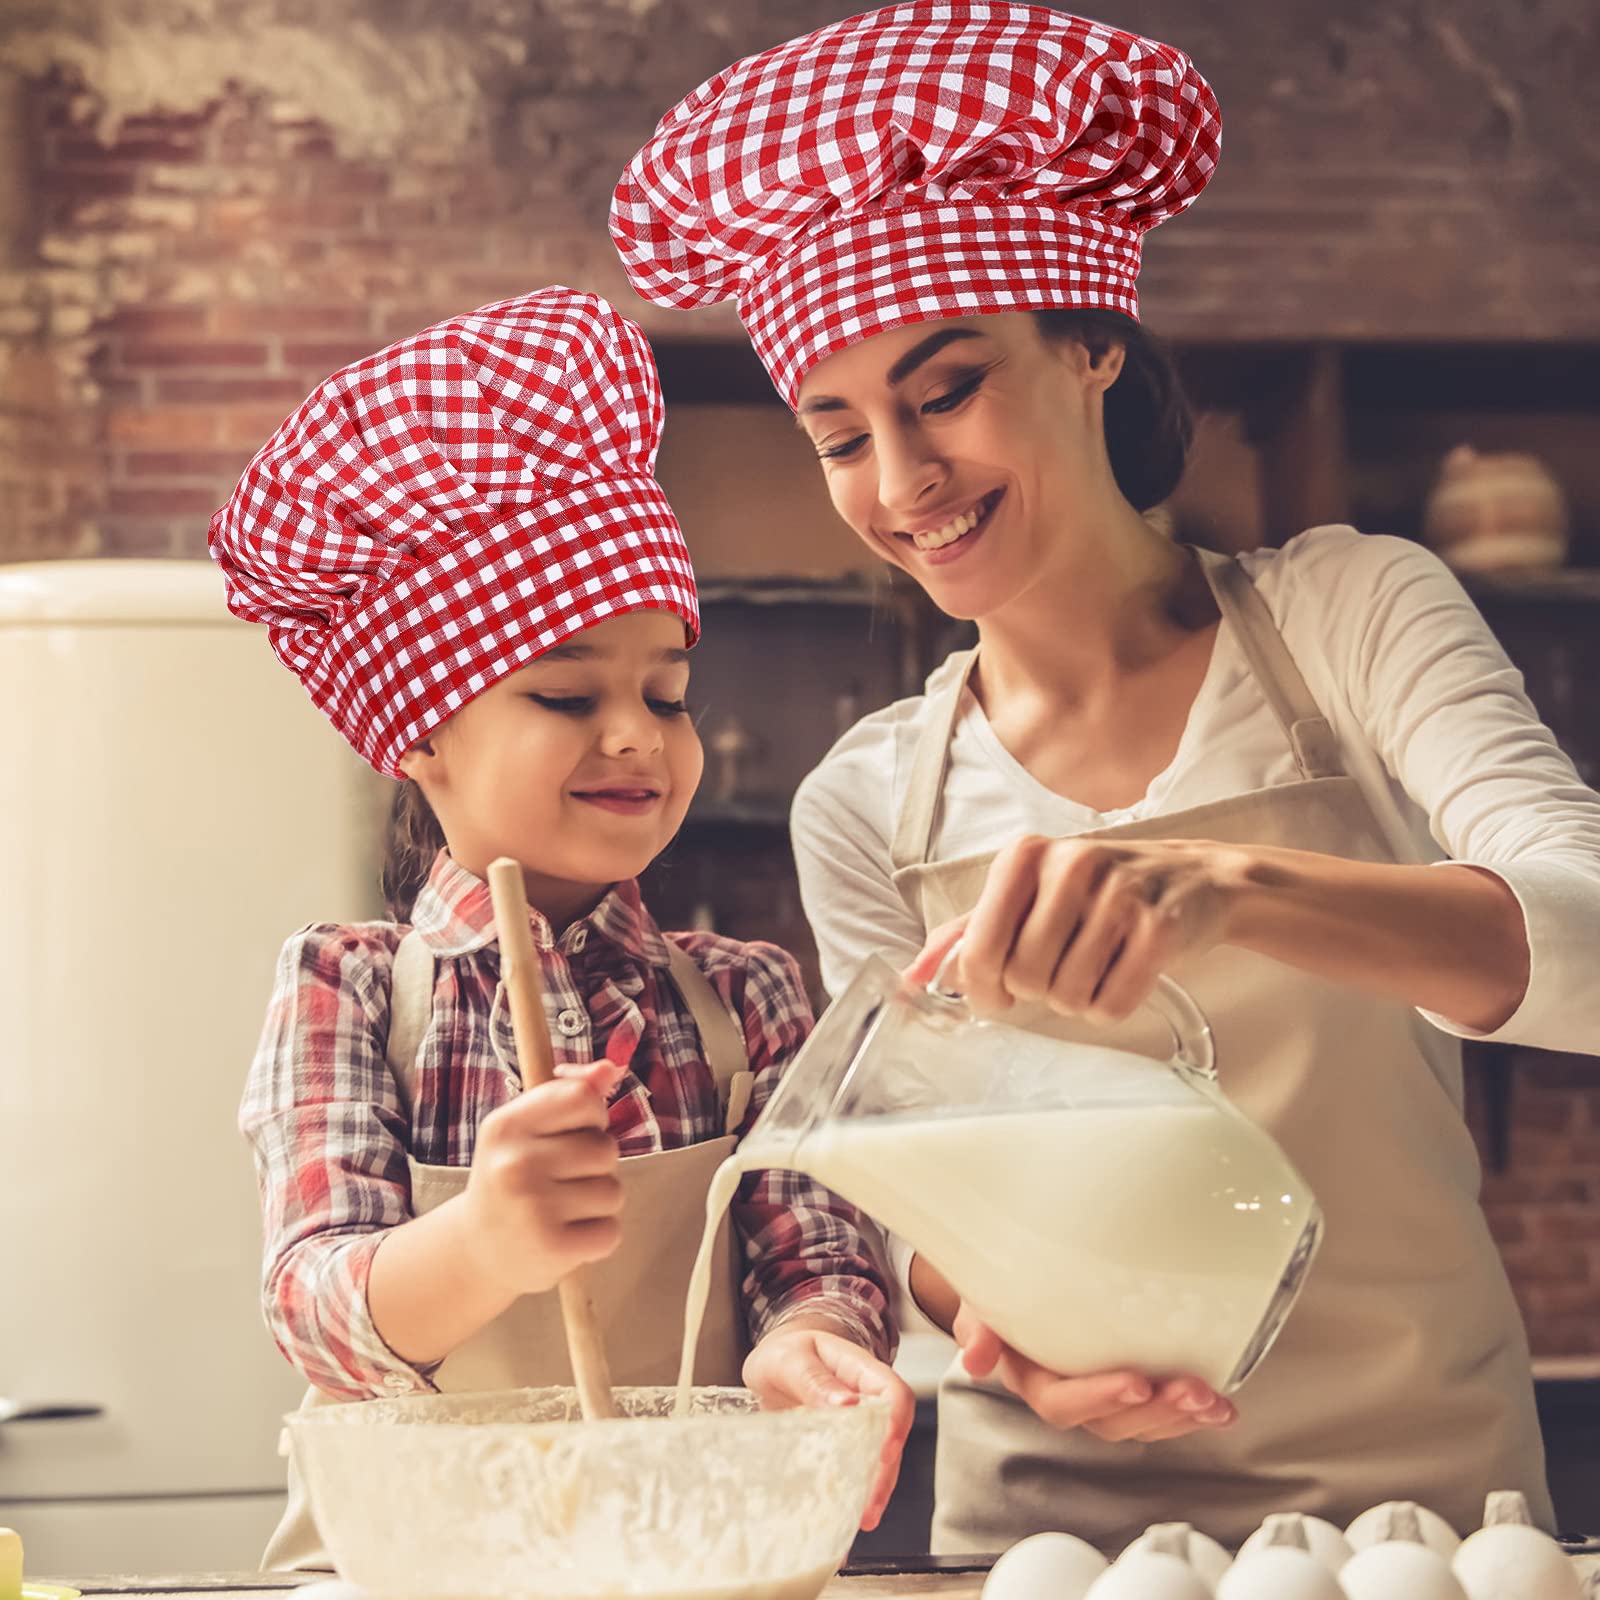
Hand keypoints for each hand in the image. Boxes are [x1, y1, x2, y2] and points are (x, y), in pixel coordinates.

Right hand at [459, 1058, 626, 1297]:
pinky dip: (598, 1237)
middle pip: (605, 1147)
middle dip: (597, 1165)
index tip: (575, 1132)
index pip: (582, 1097)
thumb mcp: (526, 1130)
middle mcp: (515, 1164)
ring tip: (563, 1209)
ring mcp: (532, 1208)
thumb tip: (610, 1068)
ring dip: (599, 1202)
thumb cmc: (513, 1178)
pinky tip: (568, 1235)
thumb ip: (569, 1094)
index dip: (593, 1115)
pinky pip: (611, 1231)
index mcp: (506, 1125)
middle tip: (562, 1181)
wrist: (477, 1251)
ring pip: (613, 1190)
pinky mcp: (551, 1248)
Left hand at [743, 1320, 916, 1531]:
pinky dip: (853, 1492)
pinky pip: (856, 1468)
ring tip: (861, 1520)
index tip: (884, 1453)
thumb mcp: (789, 1360)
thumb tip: (846, 1404)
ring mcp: (858, 1424)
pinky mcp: (844, 1445)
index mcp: (859, 1369)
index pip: (894, 1393)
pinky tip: (845, 1516)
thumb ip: (813, 1379)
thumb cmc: (785, 1354)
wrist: (775, 1364)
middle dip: (885, 1472)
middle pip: (891, 1434)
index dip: (896, 1423)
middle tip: (869, 1505)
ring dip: (873, 1489)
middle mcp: (866, 1399)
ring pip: (879, 1459)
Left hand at [906, 835, 1250, 1023]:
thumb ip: (965, 932)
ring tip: (1096, 966)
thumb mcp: (1028, 894)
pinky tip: (1124, 973)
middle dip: (1039, 991)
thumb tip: (911, 978)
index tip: (1001, 992)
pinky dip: (1112, 1005)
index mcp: (1025, 856)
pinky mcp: (1161, 927)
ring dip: (1077, 1000)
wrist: (1195, 879)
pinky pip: (1113, 1003)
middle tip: (1062, 968)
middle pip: (1025, 978)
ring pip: (1068, 996)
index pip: (980, 948)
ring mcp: (1120, 894)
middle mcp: (1070, 865)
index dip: (984, 988)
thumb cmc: (1096, 892)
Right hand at [953, 1305, 1235, 1443]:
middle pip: (1111, 1422)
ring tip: (1213, 1402)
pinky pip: (1159, 1411)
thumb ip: (977, 1329)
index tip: (1137, 1383)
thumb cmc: (997, 1289)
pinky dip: (1191, 1413)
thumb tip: (975, 1360)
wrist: (1011, 1280)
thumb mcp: (979, 1302)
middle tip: (1193, 1391)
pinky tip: (1222, 1406)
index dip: (1099, 1397)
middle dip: (1156, 1411)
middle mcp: (1068, 1395)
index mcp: (1032, 1380)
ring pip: (1141, 1422)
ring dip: (1180, 1417)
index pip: (1062, 1402)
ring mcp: (1100, 1394)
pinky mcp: (1127, 1384)